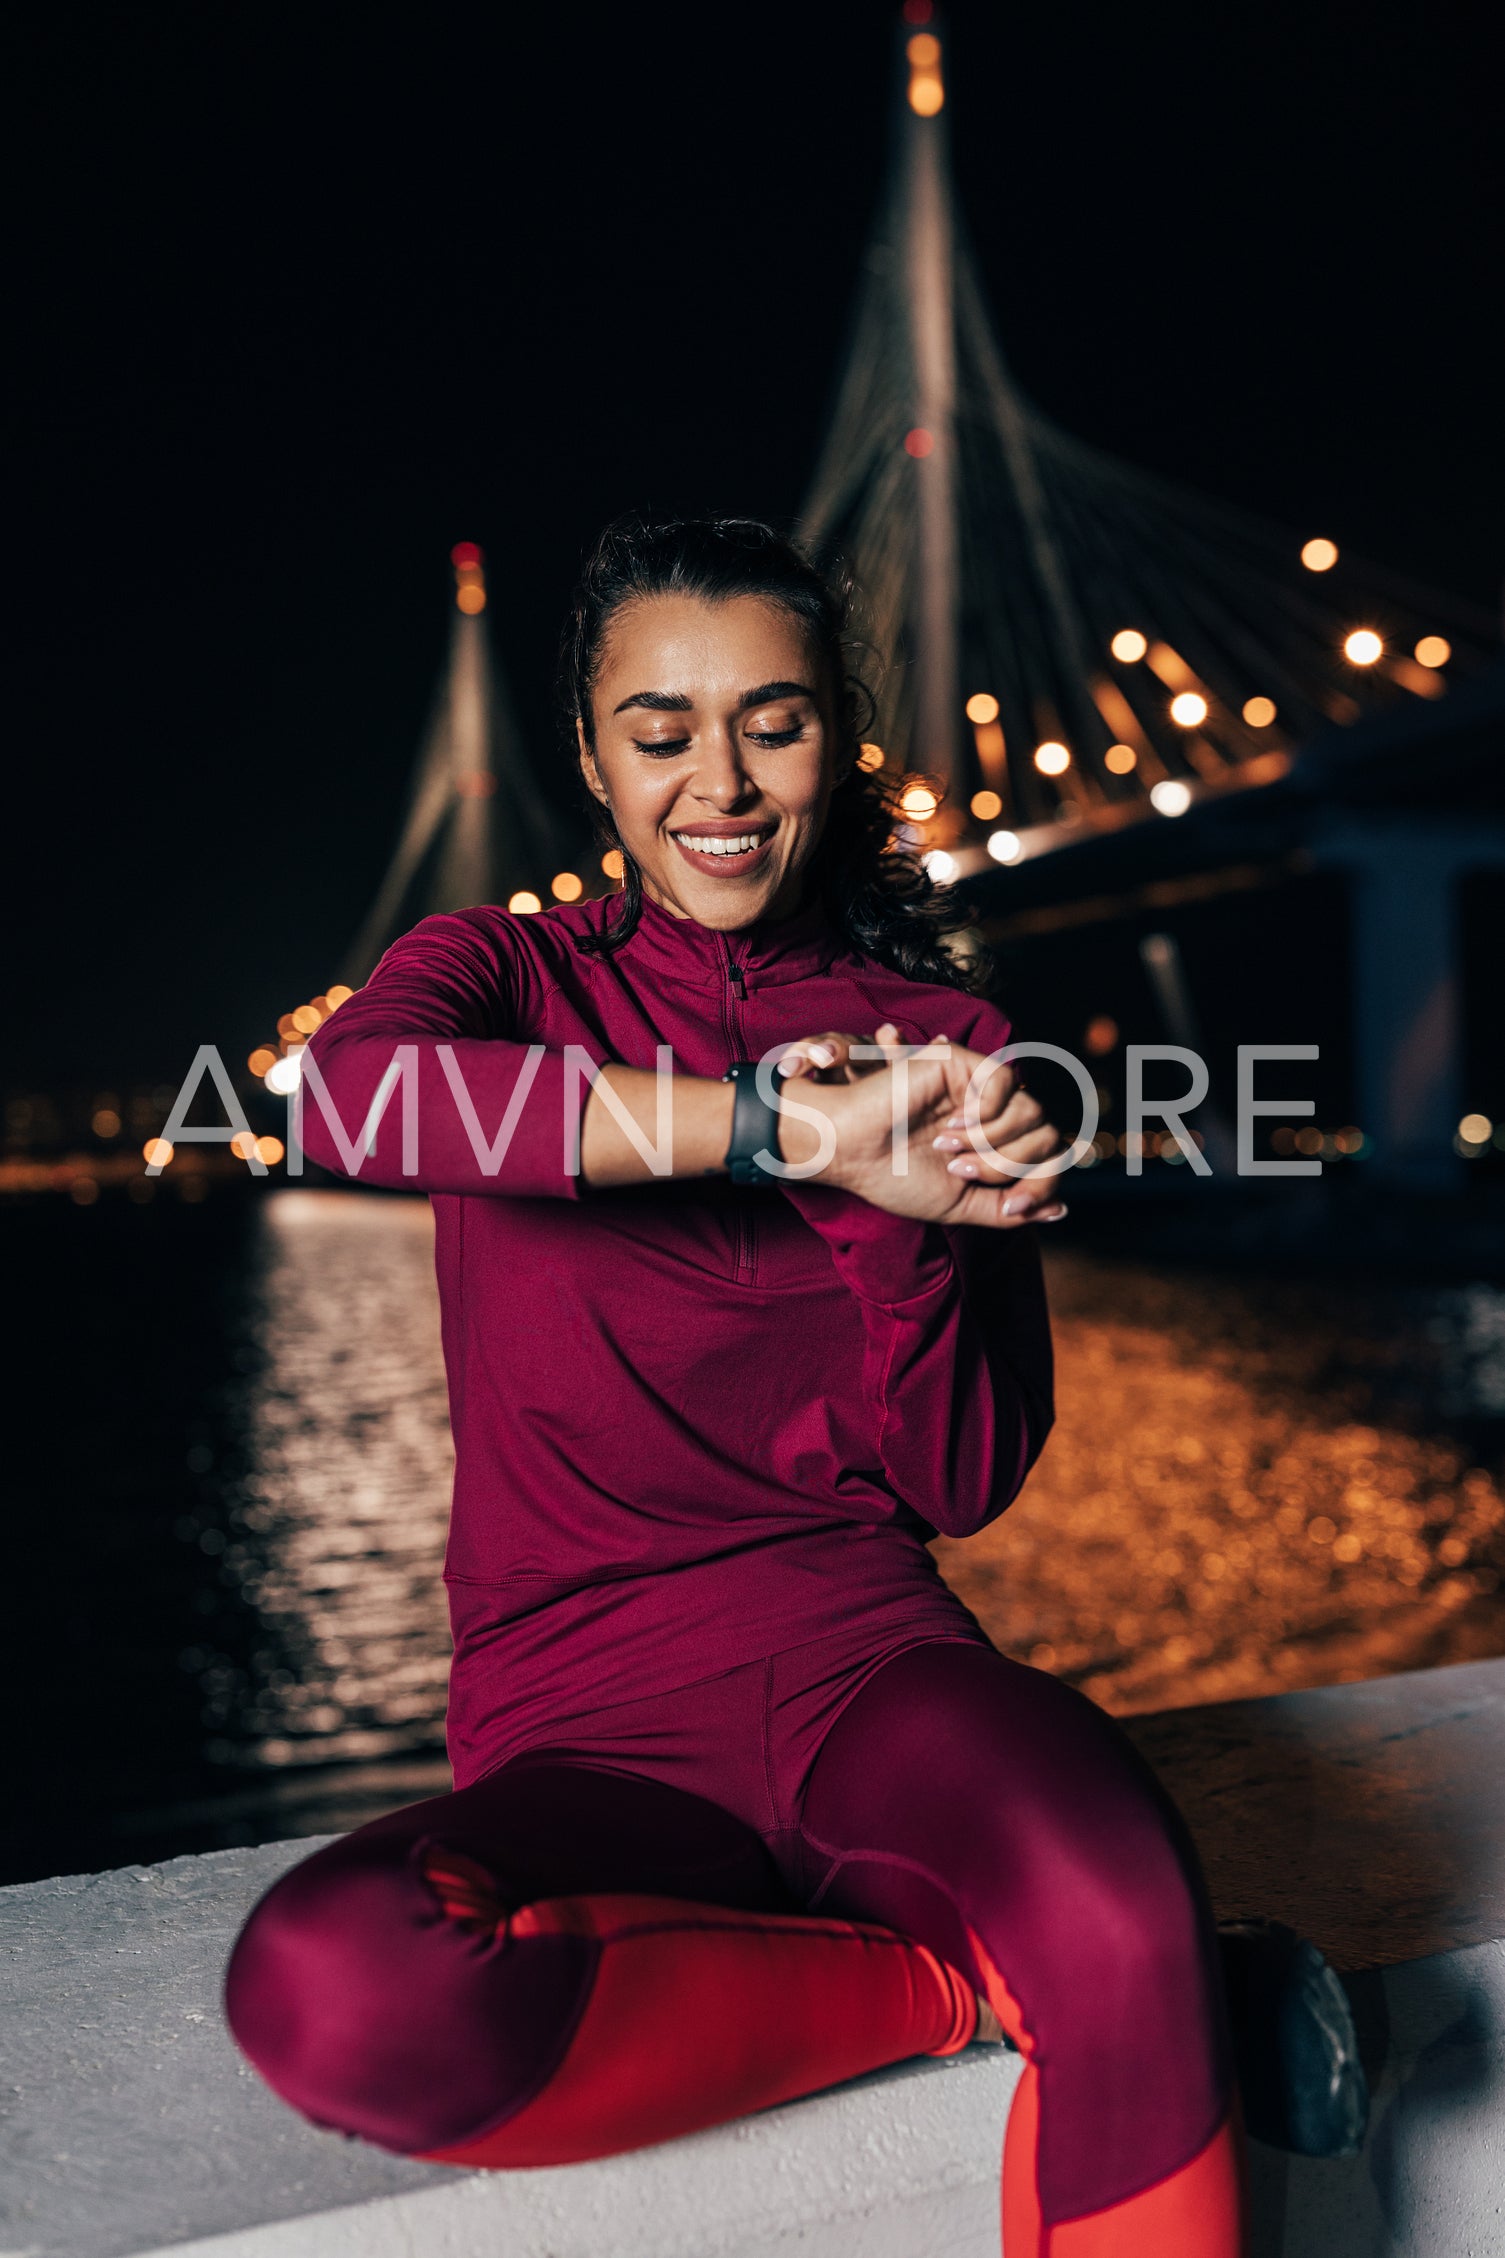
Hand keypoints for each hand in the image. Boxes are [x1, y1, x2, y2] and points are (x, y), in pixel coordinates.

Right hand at [777, 1027, 1067, 1228]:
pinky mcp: (962, 1064)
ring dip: (992, 1142)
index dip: (1042, 1185)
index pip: (1048, 1158)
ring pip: (1032, 1112)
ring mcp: (978, 1088)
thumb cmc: (894, 1176)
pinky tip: (952, 1123)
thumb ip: (1008, 1209)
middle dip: (1010, 1165)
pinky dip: (988, 1113)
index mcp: (992, 1144)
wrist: (852, 1153)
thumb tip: (1061, 1209)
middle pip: (1047, 1136)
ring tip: (946, 1146)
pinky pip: (1007, 1083)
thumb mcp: (961, 1205)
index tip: (1011, 1206)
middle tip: (960, 1169)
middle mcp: (991, 1114)